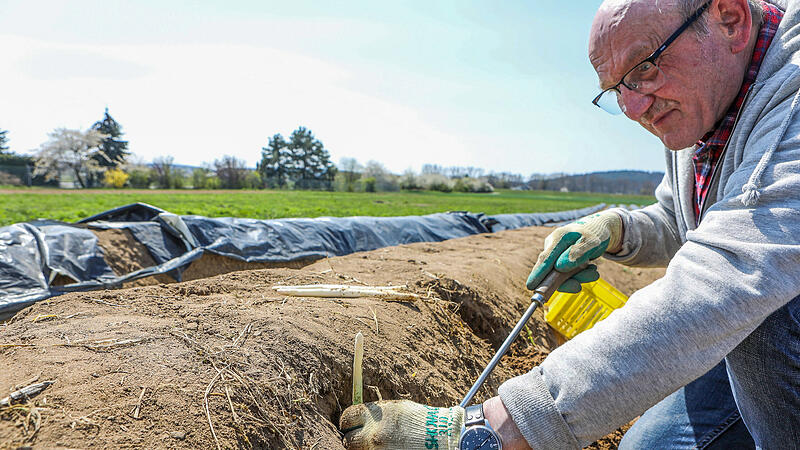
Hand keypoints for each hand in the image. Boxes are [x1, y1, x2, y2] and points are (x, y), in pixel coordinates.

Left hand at [340, 400, 463, 448]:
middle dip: (355, 440)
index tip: (351, 426)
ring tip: (380, 446)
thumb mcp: (395, 409)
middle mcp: (372, 433)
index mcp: (374, 415)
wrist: (440, 437)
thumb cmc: (419, 420)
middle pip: (348, 440)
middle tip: (363, 441)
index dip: (348, 423)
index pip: (346, 418)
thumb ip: (375, 414)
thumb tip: (359, 419)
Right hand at [526, 212, 621, 292]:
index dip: (537, 273)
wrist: (598, 228)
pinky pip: (567, 272)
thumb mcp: (591, 242)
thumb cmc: (595, 233)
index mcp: (558, 237)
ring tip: (594, 273)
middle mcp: (554, 245)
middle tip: (577, 287)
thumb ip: (577, 253)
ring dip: (577, 277)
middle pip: (550, 269)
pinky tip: (592, 270)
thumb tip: (559, 267)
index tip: (530, 286)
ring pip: (560, 273)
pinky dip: (579, 275)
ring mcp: (556, 253)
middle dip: (564, 281)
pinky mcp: (561, 259)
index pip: (545, 258)